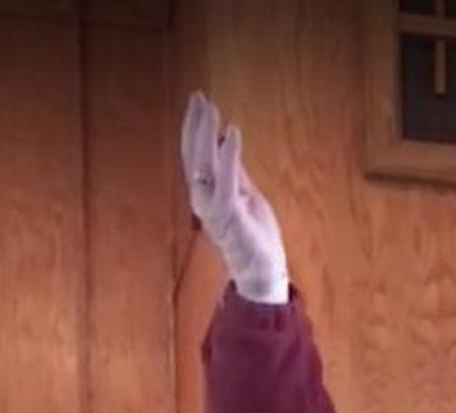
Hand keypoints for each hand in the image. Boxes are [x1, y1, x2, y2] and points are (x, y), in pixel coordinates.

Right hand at [180, 92, 289, 303]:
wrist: (261, 273)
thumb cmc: (254, 236)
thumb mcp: (244, 195)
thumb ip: (234, 171)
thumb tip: (224, 141)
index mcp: (207, 194)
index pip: (195, 154)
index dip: (194, 127)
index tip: (198, 101)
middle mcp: (205, 200)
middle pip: (194, 155)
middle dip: (195, 124)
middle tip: (198, 96)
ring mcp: (216, 209)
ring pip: (205, 165)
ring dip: (206, 134)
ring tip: (210, 107)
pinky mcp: (232, 216)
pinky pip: (227, 181)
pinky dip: (229, 156)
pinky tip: (231, 133)